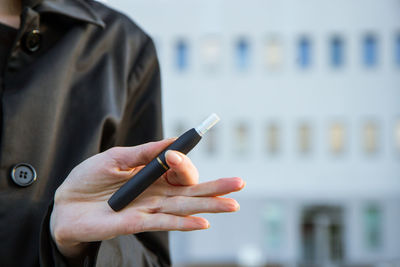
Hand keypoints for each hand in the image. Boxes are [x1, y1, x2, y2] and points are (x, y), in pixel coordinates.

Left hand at [50, 139, 243, 258]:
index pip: (180, 169)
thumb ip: (144, 153)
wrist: (66, 203)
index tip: (178, 153)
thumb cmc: (89, 178)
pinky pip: (164, 223)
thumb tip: (173, 141)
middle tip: (240, 183)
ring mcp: (149, 208)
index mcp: (153, 174)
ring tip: (233, 204)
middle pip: (191, 190)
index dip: (184, 161)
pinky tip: (203, 222)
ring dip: (209, 206)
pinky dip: (184, 223)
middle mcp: (156, 192)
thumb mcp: (116, 158)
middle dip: (216, 187)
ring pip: (184, 207)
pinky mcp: (137, 223)